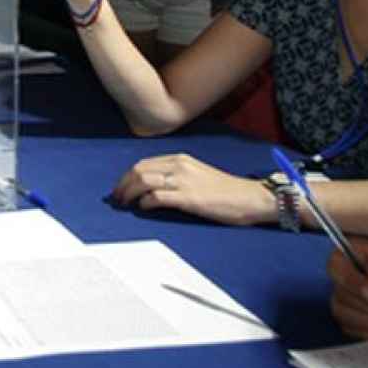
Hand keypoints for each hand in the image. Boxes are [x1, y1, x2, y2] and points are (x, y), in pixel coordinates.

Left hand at [109, 153, 274, 225]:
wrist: (250, 198)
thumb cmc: (225, 191)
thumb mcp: (197, 175)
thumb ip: (176, 176)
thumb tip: (151, 187)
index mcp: (180, 159)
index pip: (144, 164)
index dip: (127, 176)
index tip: (121, 187)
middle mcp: (179, 166)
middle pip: (139, 170)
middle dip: (123, 184)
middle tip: (117, 198)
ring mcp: (184, 181)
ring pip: (143, 181)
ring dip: (129, 193)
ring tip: (125, 204)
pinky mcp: (189, 198)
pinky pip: (157, 197)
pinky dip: (145, 202)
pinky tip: (143, 208)